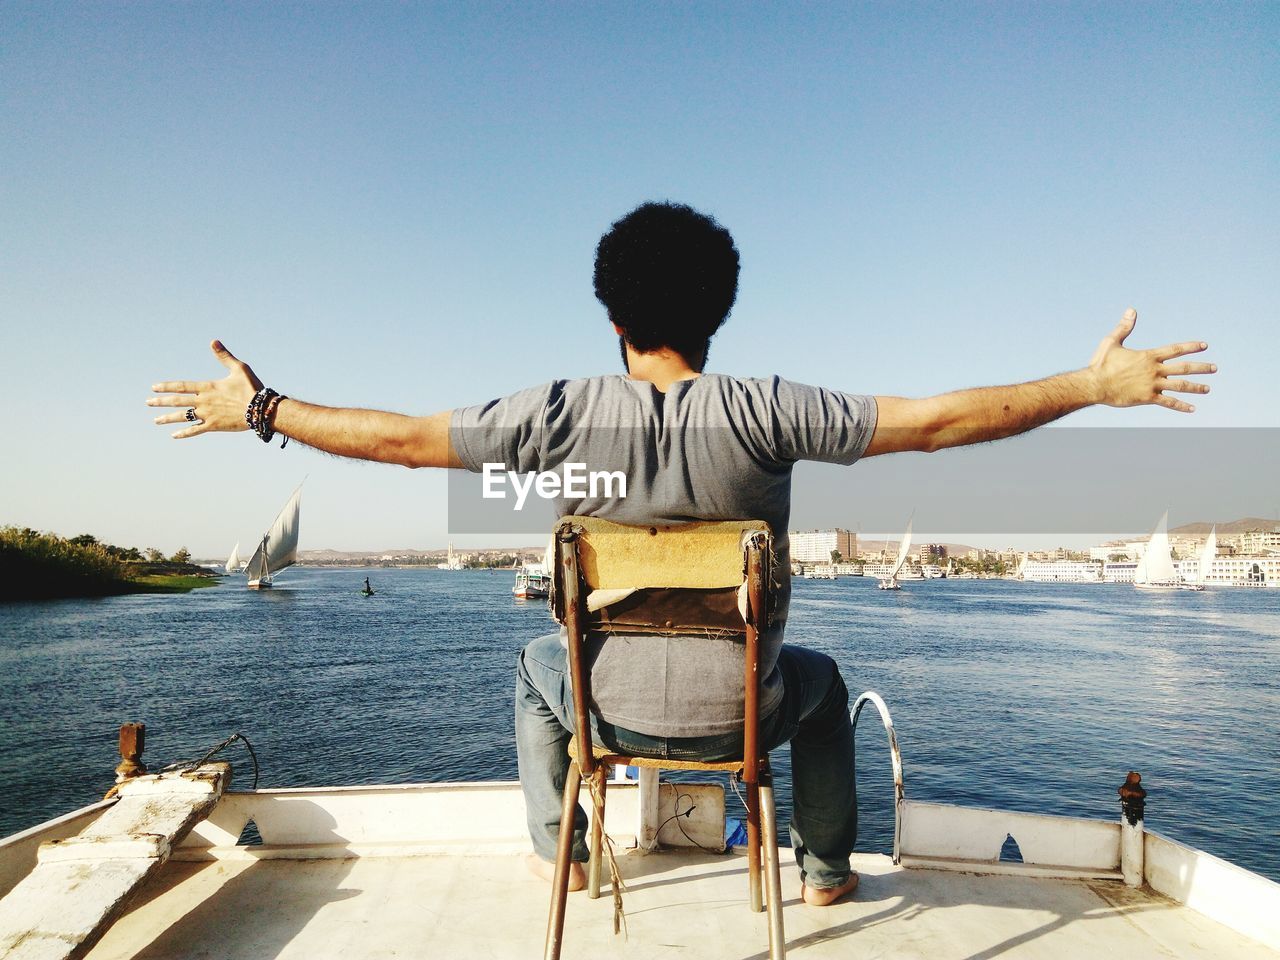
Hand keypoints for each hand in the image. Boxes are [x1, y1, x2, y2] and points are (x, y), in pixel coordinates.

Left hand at [147, 340, 262, 437]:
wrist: (260, 409)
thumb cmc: (252, 387)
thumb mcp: (239, 368)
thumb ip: (224, 356)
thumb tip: (213, 341)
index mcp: (207, 387)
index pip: (182, 386)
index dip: (166, 387)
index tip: (154, 388)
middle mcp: (204, 401)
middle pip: (177, 401)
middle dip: (161, 402)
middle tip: (148, 403)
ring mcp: (207, 415)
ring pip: (182, 417)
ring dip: (167, 418)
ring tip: (156, 420)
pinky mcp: (214, 426)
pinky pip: (195, 430)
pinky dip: (184, 433)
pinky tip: (174, 435)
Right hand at [1087, 308, 1215, 411]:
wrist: (1094, 385)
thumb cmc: (1100, 364)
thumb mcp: (1111, 342)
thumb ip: (1124, 327)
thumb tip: (1131, 310)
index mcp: (1148, 356)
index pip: (1175, 349)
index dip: (1191, 347)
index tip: (1204, 346)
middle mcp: (1154, 370)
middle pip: (1183, 368)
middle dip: (1201, 368)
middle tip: (1214, 368)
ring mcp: (1152, 385)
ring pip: (1180, 385)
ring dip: (1195, 387)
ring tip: (1207, 388)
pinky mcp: (1147, 398)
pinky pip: (1168, 402)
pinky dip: (1181, 406)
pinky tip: (1192, 408)